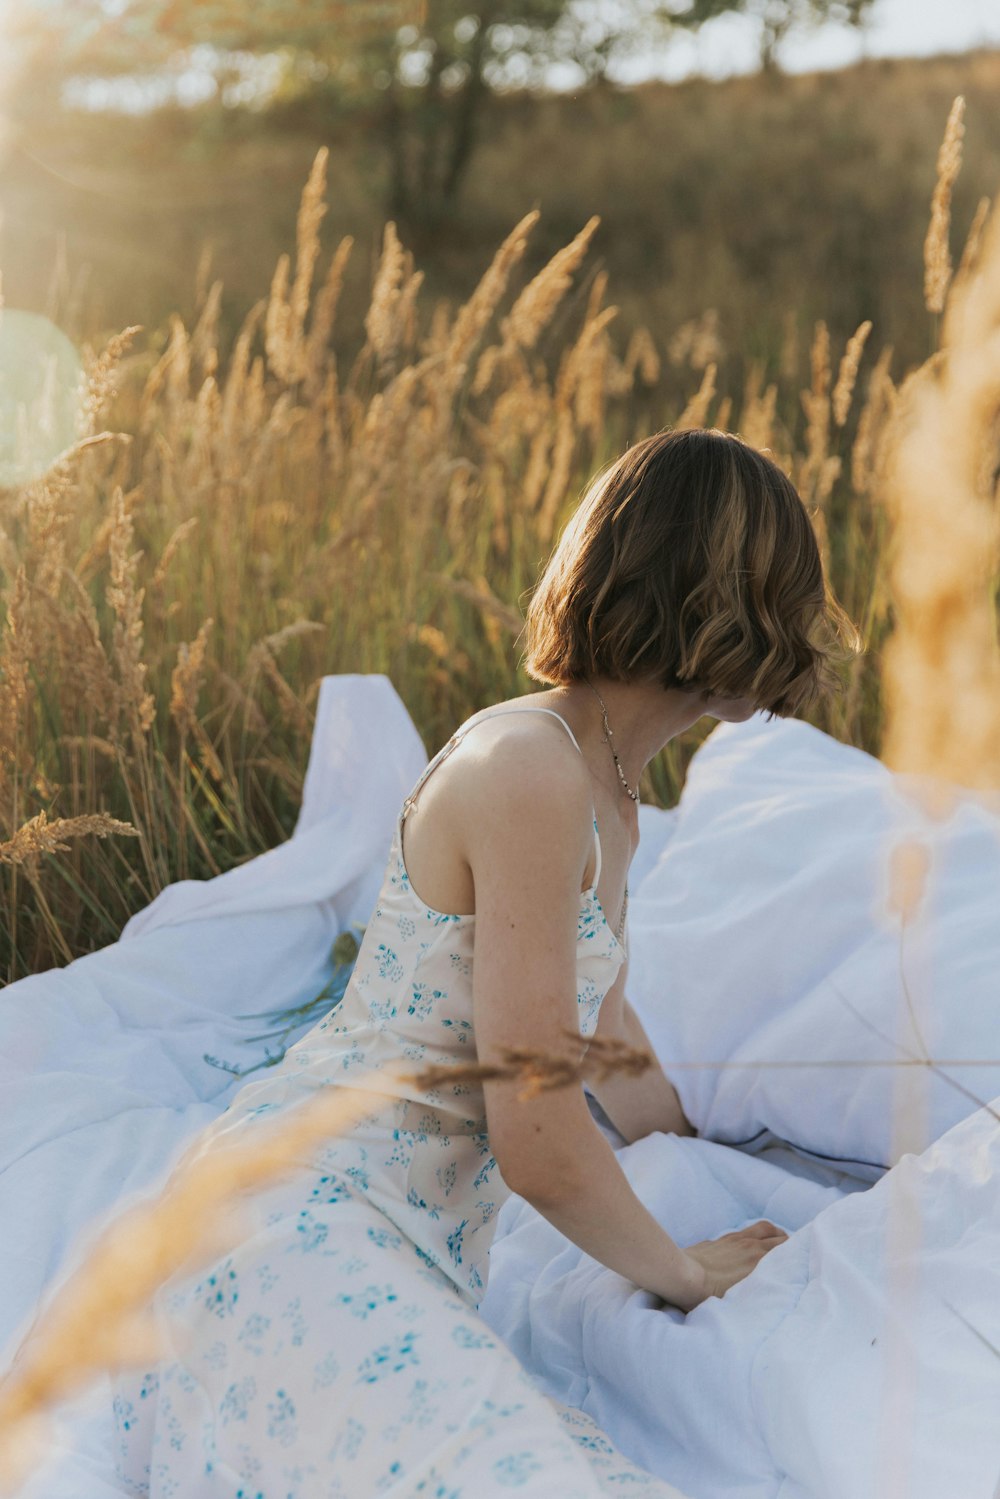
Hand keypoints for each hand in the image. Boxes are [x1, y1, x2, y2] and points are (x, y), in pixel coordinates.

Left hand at [669, 1220, 788, 1312]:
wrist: (682, 1276)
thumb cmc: (709, 1294)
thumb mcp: (740, 1300)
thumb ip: (757, 1291)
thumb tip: (770, 1295)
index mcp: (758, 1259)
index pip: (785, 1249)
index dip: (797, 1251)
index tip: (805, 1257)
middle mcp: (750, 1245)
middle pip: (777, 1236)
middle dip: (789, 1241)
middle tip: (796, 1250)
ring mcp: (735, 1240)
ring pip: (762, 1228)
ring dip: (774, 1232)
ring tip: (780, 1239)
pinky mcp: (721, 1239)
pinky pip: (745, 1231)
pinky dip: (755, 1234)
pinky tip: (752, 1243)